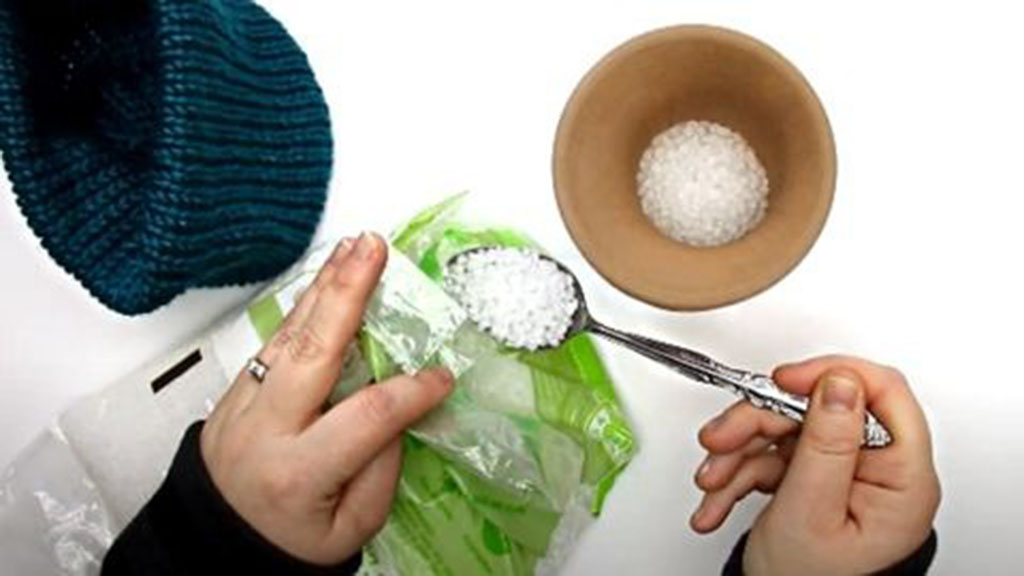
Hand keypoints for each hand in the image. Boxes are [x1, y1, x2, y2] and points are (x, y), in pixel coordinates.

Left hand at [200, 233, 453, 565]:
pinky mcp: (234, 393)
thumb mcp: (349, 530)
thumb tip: (397, 411)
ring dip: (325, 287)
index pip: (366, 415)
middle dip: (347, 293)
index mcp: (297, 472)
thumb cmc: (289, 542)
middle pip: (312, 350)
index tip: (441, 379)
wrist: (212, 545)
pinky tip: (328, 284)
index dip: (410, 392)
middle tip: (375, 249)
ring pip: (288, 336)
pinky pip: (274, 344)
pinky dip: (305, 311)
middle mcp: (264, 430)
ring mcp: (241, 406)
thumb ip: (380, 471)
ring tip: (354, 249)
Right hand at [690, 356, 940, 575]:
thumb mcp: (811, 511)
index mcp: (902, 478)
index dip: (831, 375)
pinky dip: (737, 472)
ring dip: (738, 451)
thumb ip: (827, 442)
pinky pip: (771, 455)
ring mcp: (844, 473)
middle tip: (721, 439)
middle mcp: (878, 469)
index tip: (785, 380)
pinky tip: (718, 497)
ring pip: (786, 428)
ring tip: (712, 481)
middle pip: (817, 408)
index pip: (883, 392)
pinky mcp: (814, 477)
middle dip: (758, 422)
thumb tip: (840, 381)